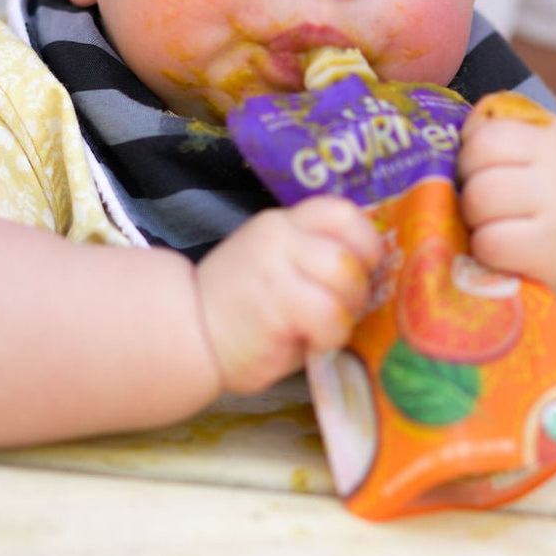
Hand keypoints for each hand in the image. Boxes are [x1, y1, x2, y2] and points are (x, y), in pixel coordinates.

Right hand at [195, 196, 381, 393]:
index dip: (365, 241)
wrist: (186, 334)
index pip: (340, 211)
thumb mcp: (274, 266)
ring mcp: (276, 266)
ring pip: (345, 278)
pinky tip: (313, 343)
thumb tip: (369, 272)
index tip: (363, 269)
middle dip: (359, 287)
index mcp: (282, 224)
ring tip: (325, 328)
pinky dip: (332, 336)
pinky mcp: (277, 303)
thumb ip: (312, 258)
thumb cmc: (239, 310)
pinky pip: (330, 315)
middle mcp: (279, 236)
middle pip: (350, 250)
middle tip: (342, 311)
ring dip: (346, 312)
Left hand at [457, 100, 555, 309]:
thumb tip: (444, 135)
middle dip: (468, 183)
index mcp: (555, 135)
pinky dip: (484, 249)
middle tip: (482, 202)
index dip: (471, 153)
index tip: (482, 172)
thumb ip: (500, 136)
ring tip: (492, 224)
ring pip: (477, 199)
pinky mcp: (549, 250)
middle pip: (475, 161)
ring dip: (473, 217)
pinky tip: (502, 250)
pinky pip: (488, 241)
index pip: (487, 131)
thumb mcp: (542, 157)